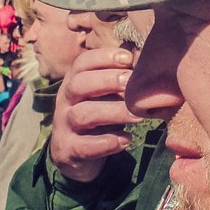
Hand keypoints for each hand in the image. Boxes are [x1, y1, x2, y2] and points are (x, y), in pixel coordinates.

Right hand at [49, 48, 140, 181]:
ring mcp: (64, 126)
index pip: (82, 63)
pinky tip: (127, 140)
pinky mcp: (68, 150)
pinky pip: (84, 145)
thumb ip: (119, 78)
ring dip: (113, 112)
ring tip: (139, 116)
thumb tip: (145, 55)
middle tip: (132, 84)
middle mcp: (65, 101)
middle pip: (79, 84)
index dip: (103, 57)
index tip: (127, 58)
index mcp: (74, 82)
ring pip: (83, 114)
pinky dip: (107, 142)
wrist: (75, 154)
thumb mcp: (104, 94)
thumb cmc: (97, 115)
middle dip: (107, 80)